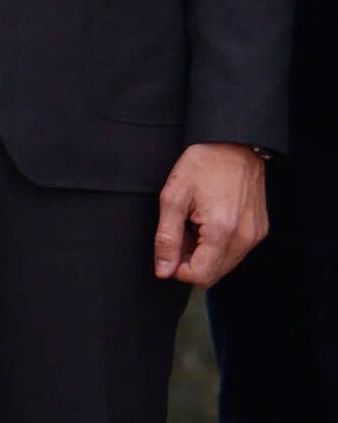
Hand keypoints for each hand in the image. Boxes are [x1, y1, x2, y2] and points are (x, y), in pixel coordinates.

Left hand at [160, 142, 271, 288]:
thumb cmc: (202, 166)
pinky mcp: (260, 230)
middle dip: (190, 261)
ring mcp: (255, 235)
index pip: (200, 276)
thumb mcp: (173, 198)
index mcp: (222, 231)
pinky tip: (208, 223)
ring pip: (225, 265)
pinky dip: (218, 246)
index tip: (169, 249)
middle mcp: (245, 238)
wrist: (234, 145)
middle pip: (213, 274)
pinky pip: (235, 252)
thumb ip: (167, 238)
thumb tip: (163, 271)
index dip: (178, 269)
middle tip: (179, 233)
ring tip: (193, 225)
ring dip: (204, 254)